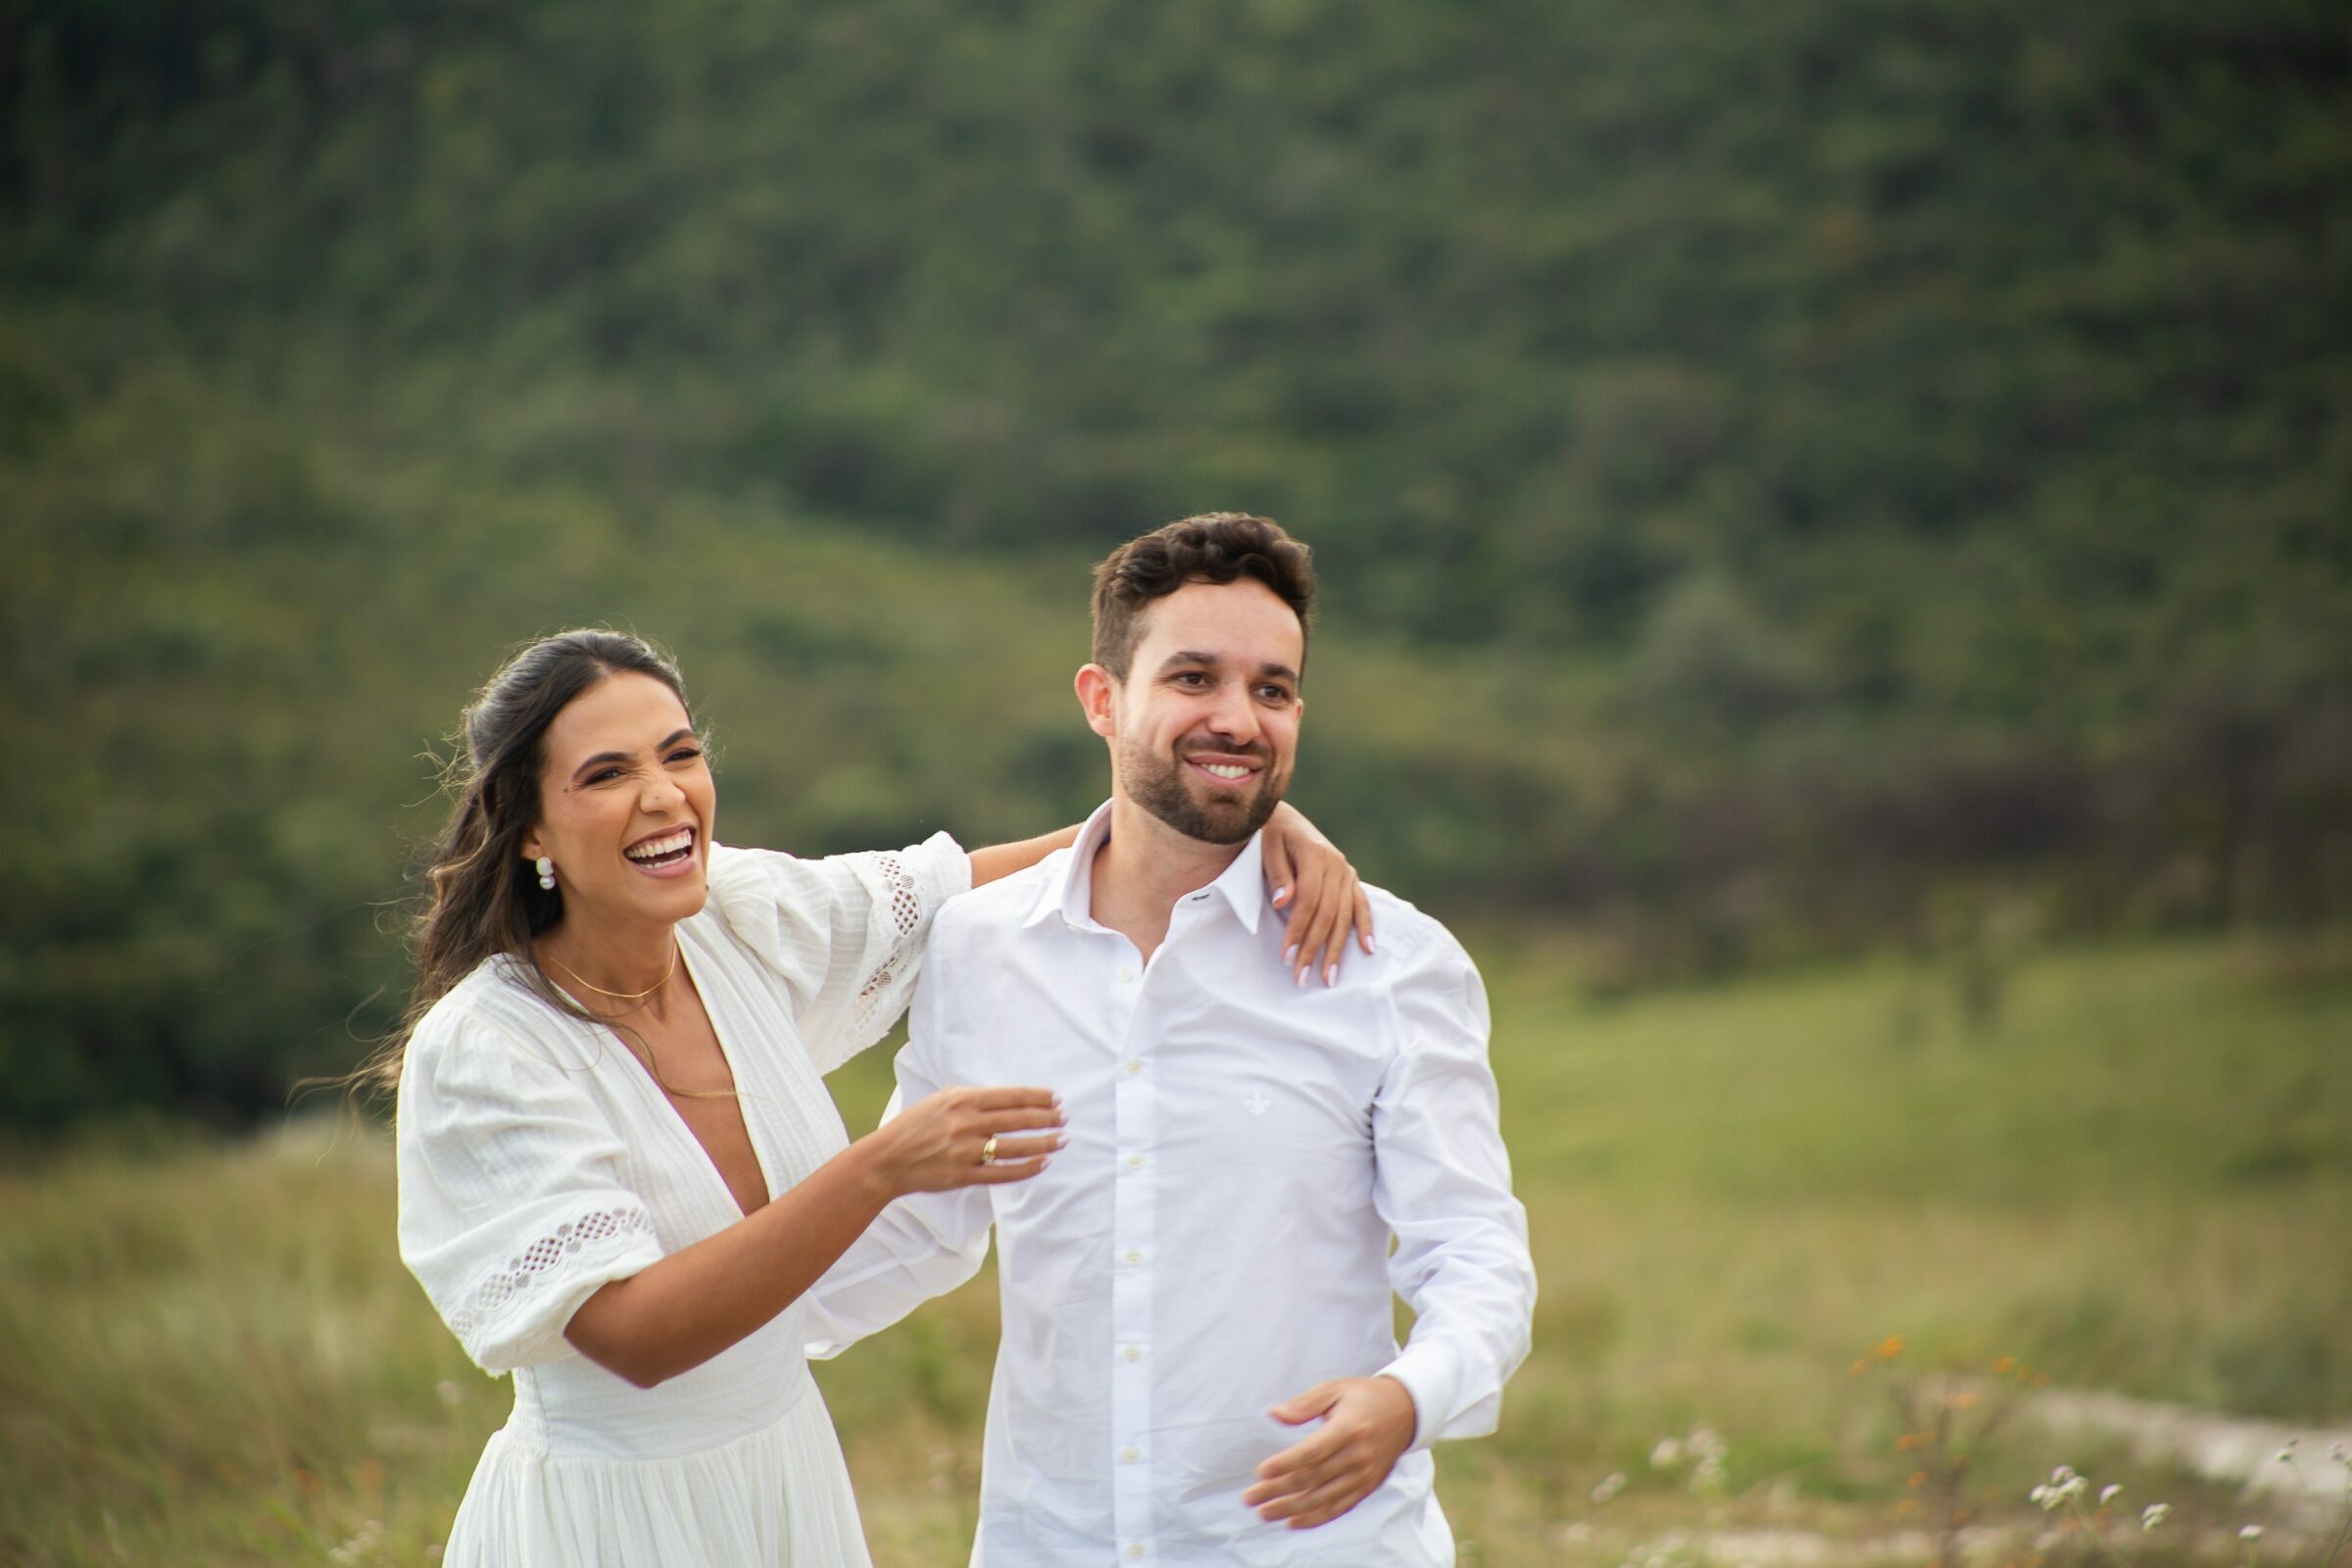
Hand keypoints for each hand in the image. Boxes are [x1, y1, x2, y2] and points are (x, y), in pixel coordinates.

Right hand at [867, 1086, 1062, 1196]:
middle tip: (1065, 1118)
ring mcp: (964, 1151)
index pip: (1010, 1096)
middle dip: (1046, 1118)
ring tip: (1062, 1140)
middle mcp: (965, 1123)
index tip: (1056, 1098)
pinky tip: (1042, 1163)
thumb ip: (972, 1099)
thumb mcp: (940, 1100)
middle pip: (1017, 1119)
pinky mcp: (962, 1175)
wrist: (886, 1159)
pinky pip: (1002, 1173)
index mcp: (961, 1100)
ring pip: (1014, 1147)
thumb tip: (1009, 1100)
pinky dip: (1026, 1168)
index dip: (1037, 1097)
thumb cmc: (915, 1126)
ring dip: (1043, 1143)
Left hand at [1242, 1375, 1417, 1528]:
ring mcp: (1364, 1475)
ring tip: (1264, 1512)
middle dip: (1278, 1491)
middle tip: (1250, 1498)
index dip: (1286, 1464)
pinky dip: (1315, 1518)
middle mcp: (1358, 1456)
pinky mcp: (1367, 1487)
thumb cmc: (1363, 1397)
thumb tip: (1275, 1414)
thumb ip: (1304, 1404)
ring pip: (1323, 1498)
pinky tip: (1293, 1522)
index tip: (1261, 1471)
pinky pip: (1339, 1507)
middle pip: (1313, 1479)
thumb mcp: (1335, 1388)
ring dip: (1291, 1509)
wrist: (1406, 1411)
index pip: (1313, 1452)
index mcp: (1349, 1428)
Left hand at [1261, 802, 1374, 986]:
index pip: (1309, 900)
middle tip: (1302, 977)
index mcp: (1316, 855)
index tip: (1288, 957)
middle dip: (1315, 948)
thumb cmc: (1271, 835)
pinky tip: (1368, 950)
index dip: (1298, 929)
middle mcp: (1337, 865)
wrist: (1285, 819)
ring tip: (1329, 978)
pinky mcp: (1350, 879)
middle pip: (1328, 914)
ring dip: (1337, 949)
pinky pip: (1361, 905)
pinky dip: (1366, 927)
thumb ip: (1278, 875)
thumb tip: (1282, 903)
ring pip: (1344, 916)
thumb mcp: (1267, 847)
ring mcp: (1346, 873)